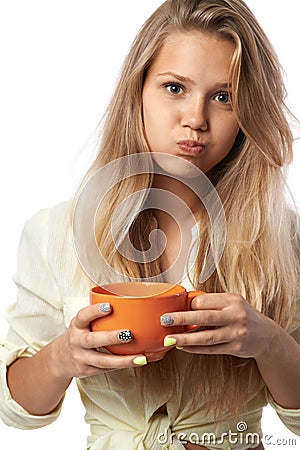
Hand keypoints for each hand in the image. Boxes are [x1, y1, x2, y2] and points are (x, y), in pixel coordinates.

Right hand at [54, 303, 146, 378]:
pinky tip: (135, 362)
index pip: (83, 316)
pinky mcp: (86, 371)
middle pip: (92, 340)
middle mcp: (76, 341)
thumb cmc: (80, 334)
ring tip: (139, 357)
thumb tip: (129, 305)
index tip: (109, 306)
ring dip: (122, 360)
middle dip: (111, 337)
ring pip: (102, 361)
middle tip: (128, 334)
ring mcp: (81, 358)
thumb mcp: (82, 323)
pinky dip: (121, 366)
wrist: (60, 358)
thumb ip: (98, 316)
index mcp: (76, 325)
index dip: (95, 311)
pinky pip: (106, 369)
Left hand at [161, 293, 278, 358]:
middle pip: (204, 317)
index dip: (188, 305)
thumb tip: (184, 302)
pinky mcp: (235, 348)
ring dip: (185, 339)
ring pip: (206, 337)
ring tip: (169, 339)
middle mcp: (236, 316)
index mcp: (232, 300)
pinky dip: (195, 349)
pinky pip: (211, 349)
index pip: (205, 301)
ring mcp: (236, 333)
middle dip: (182, 319)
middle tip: (164, 319)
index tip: (174, 307)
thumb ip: (213, 302)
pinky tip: (182, 347)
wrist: (267, 336)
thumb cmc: (242, 315)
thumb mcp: (232, 302)